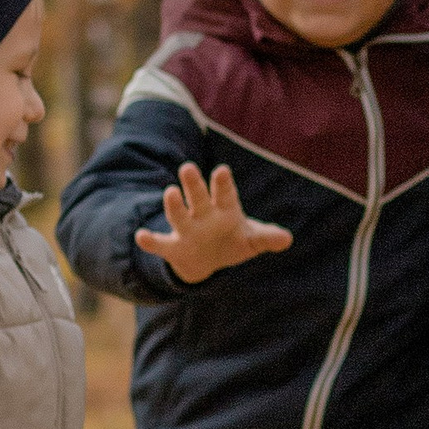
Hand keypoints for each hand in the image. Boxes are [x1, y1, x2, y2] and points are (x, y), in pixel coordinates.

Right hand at [133, 161, 294, 282]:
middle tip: (189, 168)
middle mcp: (203, 214)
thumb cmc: (232, 241)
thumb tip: (287, 239)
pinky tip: (141, 236)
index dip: (223, 183)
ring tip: (170, 193)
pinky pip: (160, 244)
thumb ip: (266, 238)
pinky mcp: (173, 247)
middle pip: (198, 197)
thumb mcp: (252, 241)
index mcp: (224, 209)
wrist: (207, 260)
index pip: (225, 194)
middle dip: (194, 185)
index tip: (222, 170)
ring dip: (174, 205)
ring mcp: (187, 229)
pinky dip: (150, 241)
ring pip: (178, 215)